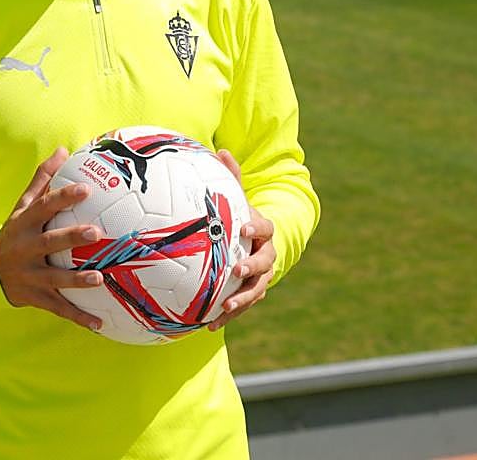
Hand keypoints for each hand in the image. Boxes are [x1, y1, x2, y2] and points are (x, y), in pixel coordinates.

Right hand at [0, 148, 104, 330]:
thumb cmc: (15, 233)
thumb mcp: (22, 207)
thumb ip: (42, 180)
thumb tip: (64, 149)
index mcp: (24, 224)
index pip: (44, 207)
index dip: (63, 198)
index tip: (86, 189)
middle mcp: (25, 249)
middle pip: (49, 242)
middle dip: (71, 238)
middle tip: (96, 232)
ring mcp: (29, 275)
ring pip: (55, 278)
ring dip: (76, 280)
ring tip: (99, 279)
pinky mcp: (35, 297)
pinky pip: (58, 308)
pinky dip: (79, 317)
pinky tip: (99, 323)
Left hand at [207, 149, 276, 331]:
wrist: (254, 243)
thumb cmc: (239, 216)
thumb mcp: (236, 197)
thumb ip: (230, 177)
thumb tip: (220, 150)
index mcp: (263, 231)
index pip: (264, 227)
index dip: (256, 227)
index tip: (244, 227)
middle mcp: (267, 255)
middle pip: (265, 263)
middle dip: (252, 268)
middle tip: (235, 271)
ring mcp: (261, 277)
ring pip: (256, 290)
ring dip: (241, 300)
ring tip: (224, 309)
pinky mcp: (251, 294)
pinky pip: (242, 307)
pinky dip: (228, 316)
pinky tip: (209, 326)